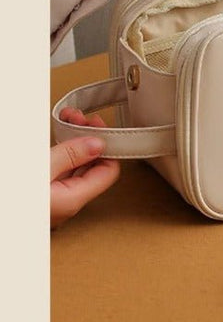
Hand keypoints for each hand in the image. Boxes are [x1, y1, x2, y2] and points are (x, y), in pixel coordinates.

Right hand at [51, 108, 120, 228]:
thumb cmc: (12, 197)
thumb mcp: (42, 168)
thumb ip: (71, 155)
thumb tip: (98, 144)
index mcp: (73, 199)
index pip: (110, 170)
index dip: (108, 145)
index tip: (98, 125)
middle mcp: (66, 203)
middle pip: (92, 166)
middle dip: (89, 137)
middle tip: (81, 118)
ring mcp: (52, 199)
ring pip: (73, 166)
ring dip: (73, 140)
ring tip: (68, 119)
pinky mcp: (40, 194)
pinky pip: (58, 170)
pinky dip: (60, 151)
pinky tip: (57, 137)